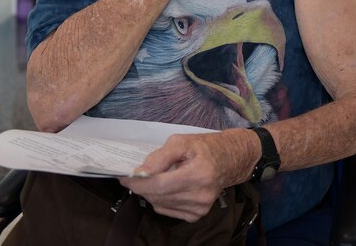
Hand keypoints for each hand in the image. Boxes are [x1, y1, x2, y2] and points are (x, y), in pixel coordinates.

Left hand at [119, 130, 257, 222]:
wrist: (230, 160)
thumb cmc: (206, 147)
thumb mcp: (183, 141)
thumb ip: (160, 156)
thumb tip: (141, 172)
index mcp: (198, 174)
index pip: (159, 185)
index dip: (138, 182)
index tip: (125, 177)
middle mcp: (200, 195)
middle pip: (158, 196)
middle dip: (142, 186)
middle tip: (137, 175)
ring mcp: (200, 207)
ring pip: (160, 205)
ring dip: (151, 192)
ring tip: (156, 178)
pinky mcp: (198, 214)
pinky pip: (168, 210)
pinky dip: (161, 200)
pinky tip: (168, 187)